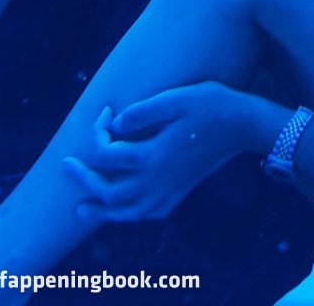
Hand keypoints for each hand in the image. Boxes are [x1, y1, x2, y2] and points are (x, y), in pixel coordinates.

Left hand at [64, 83, 246, 221]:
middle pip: (108, 191)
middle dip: (84, 180)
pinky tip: (125, 209)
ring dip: (101, 210)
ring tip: (82, 208)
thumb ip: (142, 111)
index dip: (98, 133)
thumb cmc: (213, 105)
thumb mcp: (177, 98)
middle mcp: (157, 180)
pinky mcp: (181, 192)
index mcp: (152, 156)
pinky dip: (129, 215)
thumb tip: (115, 122)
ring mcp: (169, 189)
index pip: (107, 154)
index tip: (105, 113)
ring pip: (126, 212)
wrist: (246, 125)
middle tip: (67, 167)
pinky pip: (148, 214)